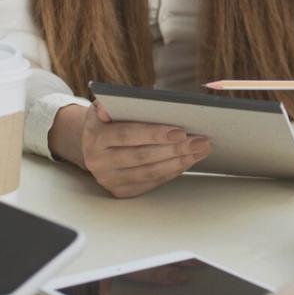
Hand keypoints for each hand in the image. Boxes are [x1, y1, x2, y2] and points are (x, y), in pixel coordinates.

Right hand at [77, 102, 209, 198]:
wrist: (93, 144)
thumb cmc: (108, 120)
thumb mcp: (105, 106)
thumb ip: (112, 103)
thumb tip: (109, 106)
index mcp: (95, 137)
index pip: (127, 135)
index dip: (154, 134)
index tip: (180, 132)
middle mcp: (98, 161)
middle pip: (141, 156)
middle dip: (174, 149)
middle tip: (200, 141)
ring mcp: (108, 179)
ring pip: (149, 172)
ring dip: (178, 162)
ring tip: (199, 151)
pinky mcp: (120, 191)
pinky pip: (150, 183)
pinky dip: (171, 172)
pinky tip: (187, 161)